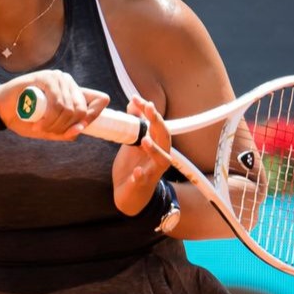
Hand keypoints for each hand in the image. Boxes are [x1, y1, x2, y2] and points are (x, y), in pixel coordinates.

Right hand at [0, 70, 109, 140]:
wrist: (2, 108)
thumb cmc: (25, 118)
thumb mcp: (48, 130)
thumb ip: (64, 132)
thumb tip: (79, 130)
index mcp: (73, 93)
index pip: (99, 99)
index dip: (95, 115)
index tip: (79, 128)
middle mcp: (69, 84)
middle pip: (82, 110)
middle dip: (65, 127)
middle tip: (48, 131)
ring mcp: (58, 78)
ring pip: (69, 108)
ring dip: (54, 125)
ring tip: (39, 128)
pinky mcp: (47, 77)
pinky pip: (57, 102)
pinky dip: (49, 118)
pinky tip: (38, 124)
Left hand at [111, 95, 171, 215]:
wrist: (129, 195)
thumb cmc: (134, 165)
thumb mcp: (133, 142)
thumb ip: (135, 124)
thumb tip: (133, 103)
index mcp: (156, 144)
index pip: (156, 124)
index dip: (148, 111)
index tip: (136, 99)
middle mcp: (159, 156)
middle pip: (164, 138)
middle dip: (158, 122)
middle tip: (149, 108)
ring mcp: (153, 171)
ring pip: (162, 160)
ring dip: (155, 149)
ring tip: (145, 140)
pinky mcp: (143, 184)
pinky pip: (144, 180)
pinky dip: (141, 176)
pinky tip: (136, 172)